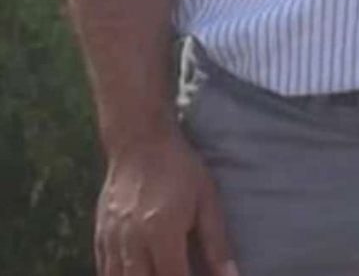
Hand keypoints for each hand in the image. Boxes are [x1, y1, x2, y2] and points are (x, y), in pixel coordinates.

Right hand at [95, 124, 238, 275]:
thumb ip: (217, 243)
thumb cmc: (178, 166)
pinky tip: (132, 274)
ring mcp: (112, 241)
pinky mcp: (99, 235)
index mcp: (162, 234)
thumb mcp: (206, 199)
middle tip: (177, 273)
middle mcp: (133, 243)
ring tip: (157, 272)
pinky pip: (103, 270)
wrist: (139, 139)